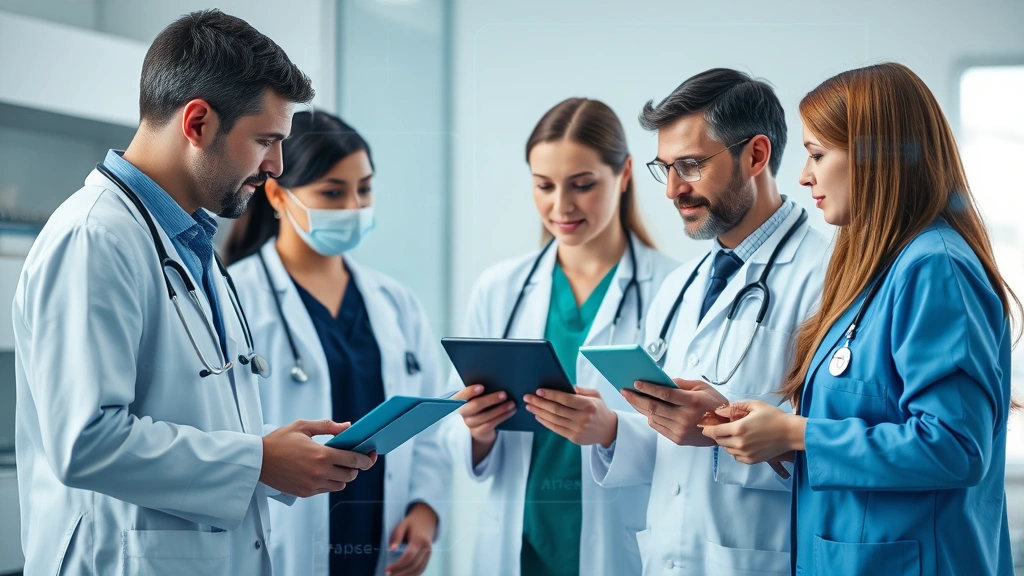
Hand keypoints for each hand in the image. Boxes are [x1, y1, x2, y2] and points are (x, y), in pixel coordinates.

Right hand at [259, 419, 376, 497]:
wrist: (257, 461)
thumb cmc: (278, 441)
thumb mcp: (303, 426)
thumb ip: (328, 426)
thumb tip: (348, 427)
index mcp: (321, 455)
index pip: (353, 460)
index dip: (366, 459)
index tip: (370, 456)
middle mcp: (319, 473)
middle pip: (350, 475)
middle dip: (354, 467)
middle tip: (352, 458)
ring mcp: (312, 485)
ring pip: (340, 485)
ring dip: (342, 476)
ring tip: (335, 465)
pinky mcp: (305, 493)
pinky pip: (326, 490)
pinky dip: (329, 482)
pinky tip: (322, 471)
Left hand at [385, 503, 436, 575]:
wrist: (426, 519)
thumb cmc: (411, 523)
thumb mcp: (402, 525)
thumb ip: (396, 536)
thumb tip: (391, 550)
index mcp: (419, 540)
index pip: (408, 557)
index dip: (397, 565)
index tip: (387, 569)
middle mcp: (426, 548)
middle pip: (413, 566)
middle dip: (401, 573)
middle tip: (388, 575)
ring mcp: (429, 553)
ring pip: (418, 570)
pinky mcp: (429, 557)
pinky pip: (421, 569)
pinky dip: (413, 574)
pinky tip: (403, 575)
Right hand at [451, 385, 515, 464]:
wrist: (478, 426)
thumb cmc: (479, 405)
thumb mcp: (477, 397)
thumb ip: (481, 390)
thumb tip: (497, 380)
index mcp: (458, 400)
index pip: (462, 395)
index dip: (470, 391)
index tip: (482, 387)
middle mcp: (462, 412)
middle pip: (475, 405)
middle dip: (490, 399)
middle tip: (504, 394)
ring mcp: (469, 423)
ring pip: (485, 416)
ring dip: (500, 409)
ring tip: (512, 403)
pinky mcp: (478, 432)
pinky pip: (491, 424)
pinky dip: (502, 417)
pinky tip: (511, 412)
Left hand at [523, 386, 617, 447]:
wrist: (609, 430)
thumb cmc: (599, 409)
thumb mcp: (595, 395)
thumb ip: (580, 390)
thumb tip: (563, 385)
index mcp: (588, 405)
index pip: (565, 399)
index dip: (551, 395)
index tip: (538, 391)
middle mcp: (583, 418)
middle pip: (556, 410)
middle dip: (539, 403)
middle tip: (527, 397)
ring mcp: (578, 429)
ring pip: (554, 420)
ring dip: (539, 412)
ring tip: (529, 406)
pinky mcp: (574, 438)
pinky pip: (556, 429)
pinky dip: (545, 422)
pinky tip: (538, 416)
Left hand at [621, 378, 728, 445]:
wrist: (726, 427)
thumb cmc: (715, 404)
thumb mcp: (702, 387)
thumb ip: (681, 383)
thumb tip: (661, 380)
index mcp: (693, 402)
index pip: (665, 394)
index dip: (648, 388)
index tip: (635, 382)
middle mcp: (686, 418)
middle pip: (654, 407)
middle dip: (636, 398)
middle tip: (624, 391)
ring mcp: (681, 431)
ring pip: (653, 418)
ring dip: (639, 408)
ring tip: (631, 399)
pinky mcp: (678, 439)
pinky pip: (658, 427)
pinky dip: (649, 417)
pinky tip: (644, 409)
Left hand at [700, 401, 805, 463]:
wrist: (790, 433)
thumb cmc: (774, 417)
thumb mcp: (754, 405)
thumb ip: (734, 407)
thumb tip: (719, 411)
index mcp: (738, 428)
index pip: (714, 432)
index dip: (707, 429)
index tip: (704, 426)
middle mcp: (740, 443)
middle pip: (719, 441)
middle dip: (718, 434)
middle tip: (722, 428)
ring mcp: (745, 454)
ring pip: (727, 449)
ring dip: (727, 442)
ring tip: (736, 434)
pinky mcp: (751, 460)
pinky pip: (736, 456)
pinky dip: (735, 450)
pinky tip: (743, 442)